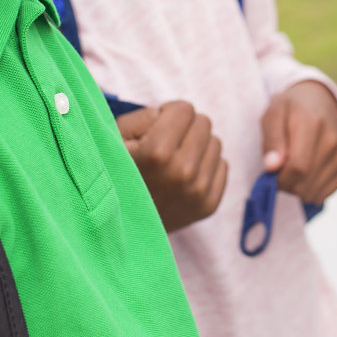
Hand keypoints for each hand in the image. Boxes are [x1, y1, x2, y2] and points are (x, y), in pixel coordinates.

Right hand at [117, 101, 227, 231]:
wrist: (118, 227)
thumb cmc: (114, 175)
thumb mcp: (116, 138)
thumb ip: (146, 115)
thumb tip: (177, 113)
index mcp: (159, 153)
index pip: (185, 109)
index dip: (167, 115)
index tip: (153, 132)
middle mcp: (183, 173)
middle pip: (204, 123)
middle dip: (184, 129)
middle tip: (163, 148)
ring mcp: (198, 192)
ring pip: (215, 143)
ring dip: (196, 147)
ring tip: (172, 164)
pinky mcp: (208, 206)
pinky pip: (222, 165)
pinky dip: (205, 167)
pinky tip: (183, 178)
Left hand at [260, 81, 336, 206]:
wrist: (320, 101)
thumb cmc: (290, 110)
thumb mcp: (273, 115)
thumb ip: (271, 140)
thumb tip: (272, 167)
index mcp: (312, 124)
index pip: (298, 168)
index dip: (280, 179)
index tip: (271, 173)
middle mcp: (333, 140)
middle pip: (305, 185)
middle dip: (287, 185)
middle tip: (280, 170)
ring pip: (314, 193)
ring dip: (298, 189)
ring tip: (293, 169)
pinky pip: (325, 194)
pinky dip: (311, 190)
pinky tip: (307, 173)